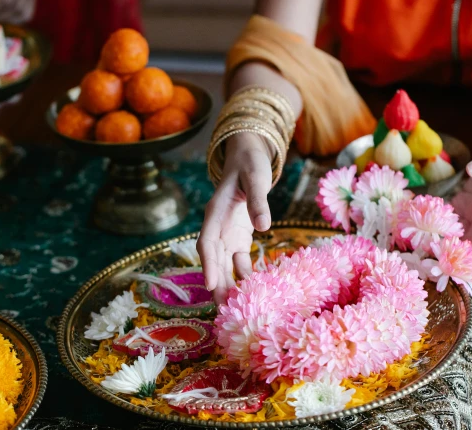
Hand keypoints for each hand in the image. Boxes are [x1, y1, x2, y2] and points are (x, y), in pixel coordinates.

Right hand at [197, 133, 273, 303]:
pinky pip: (240, 262)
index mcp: (215, 213)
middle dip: (217, 285)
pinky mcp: (238, 238)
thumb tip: (264, 226)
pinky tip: (256, 293)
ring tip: (236, 310)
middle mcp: (217, 228)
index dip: (208, 265)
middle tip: (223, 311)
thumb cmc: (249, 165)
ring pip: (225, 266)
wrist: (246, 159)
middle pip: (214, 261)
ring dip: (229, 286)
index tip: (211, 285)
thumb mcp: (256, 178)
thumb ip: (259, 201)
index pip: (207, 243)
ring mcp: (227, 235)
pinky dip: (245, 277)